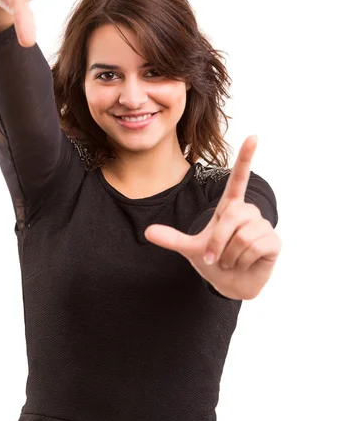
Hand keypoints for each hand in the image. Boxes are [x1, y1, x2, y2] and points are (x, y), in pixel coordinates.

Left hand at [144, 135, 281, 299]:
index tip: (253, 136)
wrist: (231, 284)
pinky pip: (255, 247)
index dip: (245, 158)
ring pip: (243, 236)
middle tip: (215, 257)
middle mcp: (248, 212)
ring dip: (230, 256)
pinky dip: (243, 262)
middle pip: (232, 216)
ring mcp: (263, 226)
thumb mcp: (190, 248)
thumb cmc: (214, 260)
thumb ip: (172, 239)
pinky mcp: (273, 242)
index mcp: (229, 207)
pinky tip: (245, 264)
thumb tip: (147, 232)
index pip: (238, 178)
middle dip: (218, 242)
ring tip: (232, 261)